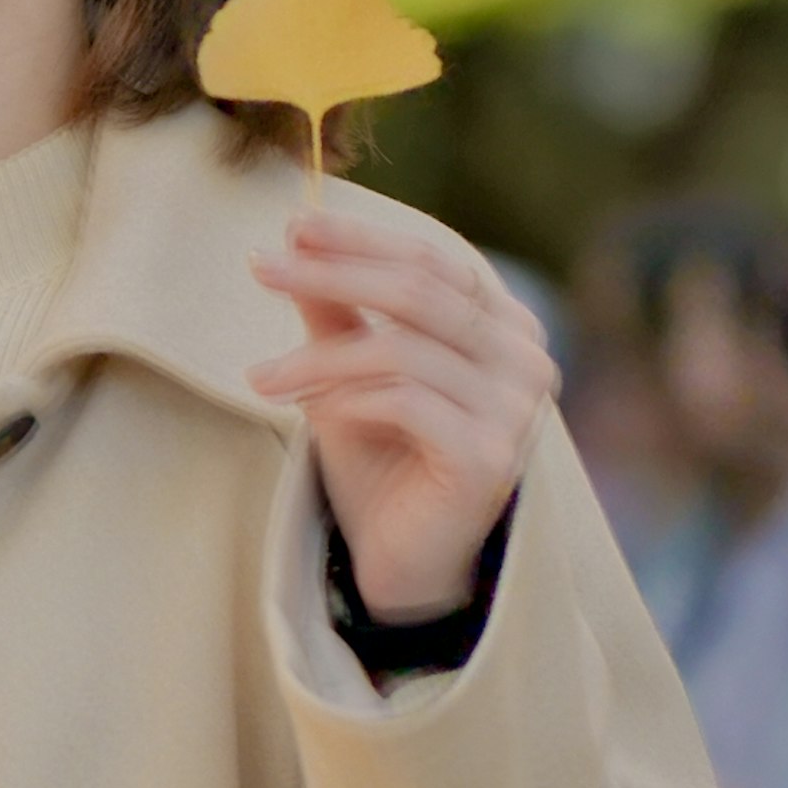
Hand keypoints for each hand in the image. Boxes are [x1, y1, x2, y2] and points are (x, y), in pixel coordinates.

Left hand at [246, 198, 554, 621]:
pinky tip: (313, 412)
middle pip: (420, 292)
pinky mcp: (491, 457)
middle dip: (333, 275)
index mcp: (503, 325)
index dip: (362, 239)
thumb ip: (336, 312)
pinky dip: (349, 399)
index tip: (291, 227)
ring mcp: (516, 410)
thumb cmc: (383, 461)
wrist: (404, 560)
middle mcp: (524, 359)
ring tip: (263, 377)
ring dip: (320, 357)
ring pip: (405, 349)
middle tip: (262, 269)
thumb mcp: (350, 373)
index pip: (434, 260)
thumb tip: (294, 241)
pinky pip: (407, 402)